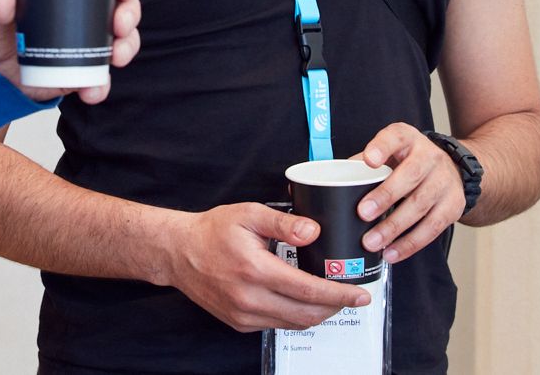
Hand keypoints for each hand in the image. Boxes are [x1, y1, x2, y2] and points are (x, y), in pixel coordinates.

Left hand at [0, 0, 140, 102]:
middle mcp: (81, 12)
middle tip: (119, 26)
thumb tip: (7, 3)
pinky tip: (93, 89)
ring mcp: (81, 43)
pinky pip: (98, 79)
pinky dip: (101, 85)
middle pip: (121, 7)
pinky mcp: (75, 72)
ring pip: (120, 42)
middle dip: (130, 15)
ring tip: (115, 57)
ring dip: (126, 48)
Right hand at [161, 203, 370, 331]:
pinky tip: (302, 301)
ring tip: (332, 299)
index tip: (360, 294)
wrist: (179, 252)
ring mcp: (243, 315)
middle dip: (336, 308)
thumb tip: (314, 232)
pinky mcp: (239, 323)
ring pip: (293, 324)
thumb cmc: (213, 230)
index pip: (309, 291)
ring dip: (317, 314)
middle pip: (307, 315)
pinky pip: (276, 324)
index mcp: (256, 270)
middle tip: (353, 296)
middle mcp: (250, 299)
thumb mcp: (249, 214)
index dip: (339, 295)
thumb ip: (284, 223)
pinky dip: (295, 316)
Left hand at [355, 124, 466, 261]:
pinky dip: (410, 243)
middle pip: (410, 175)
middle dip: (385, 196)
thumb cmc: (409, 161)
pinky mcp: (453, 206)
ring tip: (372, 242)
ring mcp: (445, 181)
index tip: (369, 161)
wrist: (453, 169)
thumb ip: (365, 164)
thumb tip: (336, 186)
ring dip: (394, 227)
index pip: (396, 137)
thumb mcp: (390, 152)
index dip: (382, 147)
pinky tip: (392, 252)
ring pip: (420, 205)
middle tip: (362, 213)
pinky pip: (432, 228)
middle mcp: (430, 156)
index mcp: (408, 139)